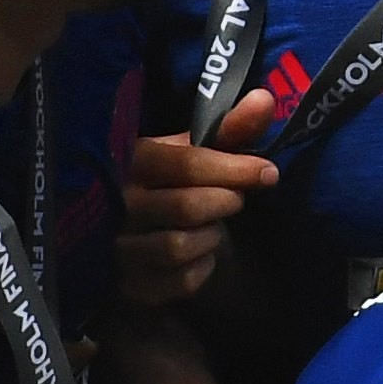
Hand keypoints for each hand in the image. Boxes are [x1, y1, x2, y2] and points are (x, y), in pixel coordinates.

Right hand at [119, 87, 277, 303]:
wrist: (144, 233)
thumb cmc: (176, 184)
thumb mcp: (198, 151)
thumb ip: (232, 128)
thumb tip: (264, 98)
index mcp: (130, 161)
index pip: (184, 163)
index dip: (233, 168)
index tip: (268, 173)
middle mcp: (114, 204)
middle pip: (186, 206)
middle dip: (224, 203)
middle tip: (233, 200)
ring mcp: (115, 247)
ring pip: (179, 246)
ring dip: (211, 237)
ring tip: (211, 227)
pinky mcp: (127, 285)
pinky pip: (178, 281)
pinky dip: (201, 269)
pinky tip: (200, 255)